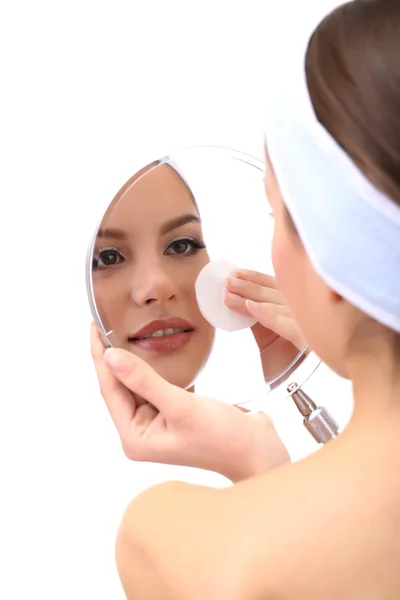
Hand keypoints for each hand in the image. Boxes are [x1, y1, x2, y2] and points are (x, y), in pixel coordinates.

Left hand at [91, 324, 289, 482]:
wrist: (258, 450)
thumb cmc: (222, 436)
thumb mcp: (180, 406)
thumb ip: (144, 380)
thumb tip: (110, 356)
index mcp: (135, 437)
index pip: (110, 390)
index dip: (100, 358)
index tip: (93, 328)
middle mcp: (142, 431)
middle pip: (121, 387)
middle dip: (113, 357)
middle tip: (105, 323)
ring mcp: (158, 423)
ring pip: (138, 384)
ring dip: (134, 361)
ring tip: (121, 330)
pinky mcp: (174, 413)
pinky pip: (156, 386)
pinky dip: (154, 368)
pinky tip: (152, 350)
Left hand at [225, 269, 305, 380]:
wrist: (301, 401)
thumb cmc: (286, 371)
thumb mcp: (270, 341)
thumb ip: (261, 320)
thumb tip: (239, 299)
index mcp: (302, 311)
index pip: (278, 286)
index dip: (257, 278)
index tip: (236, 272)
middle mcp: (310, 315)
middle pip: (277, 293)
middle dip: (250, 285)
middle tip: (227, 281)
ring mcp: (313, 328)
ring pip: (279, 306)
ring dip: (252, 297)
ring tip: (229, 293)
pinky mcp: (312, 344)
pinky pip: (288, 326)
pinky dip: (268, 315)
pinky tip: (250, 308)